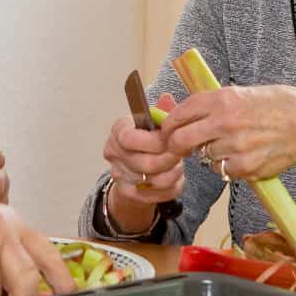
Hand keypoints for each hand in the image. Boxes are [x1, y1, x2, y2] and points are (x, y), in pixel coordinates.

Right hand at [100, 93, 183, 231]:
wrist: (134, 164)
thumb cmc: (148, 136)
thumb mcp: (153, 120)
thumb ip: (161, 111)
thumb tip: (168, 100)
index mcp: (118, 130)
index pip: (130, 139)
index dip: (155, 141)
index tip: (171, 139)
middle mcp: (113, 153)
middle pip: (146, 163)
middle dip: (170, 159)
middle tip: (183, 153)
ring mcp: (119, 175)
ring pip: (154, 181)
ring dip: (174, 173)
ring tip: (180, 164)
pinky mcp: (128, 193)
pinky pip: (158, 195)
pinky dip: (173, 187)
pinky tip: (176, 177)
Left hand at [158, 84, 295, 181]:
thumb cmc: (276, 106)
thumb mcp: (241, 94)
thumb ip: (212, 104)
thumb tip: (183, 114)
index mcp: (222, 99)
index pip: (180, 114)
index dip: (168, 126)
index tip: (166, 132)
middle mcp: (225, 121)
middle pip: (181, 140)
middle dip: (175, 147)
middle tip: (180, 149)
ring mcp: (234, 146)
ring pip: (204, 157)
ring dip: (210, 155)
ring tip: (231, 145)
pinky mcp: (245, 166)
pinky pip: (223, 171)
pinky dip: (229, 167)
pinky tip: (244, 156)